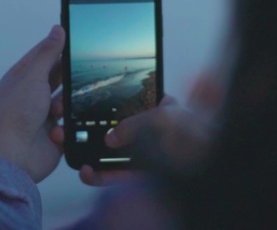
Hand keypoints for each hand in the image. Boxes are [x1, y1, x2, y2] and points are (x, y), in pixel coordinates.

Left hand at [0, 25, 64, 182]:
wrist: (12, 156)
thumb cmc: (14, 114)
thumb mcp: (32, 75)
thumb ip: (48, 53)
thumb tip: (57, 29)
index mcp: (21, 78)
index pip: (43, 55)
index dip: (58, 47)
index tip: (76, 38)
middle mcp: (31, 95)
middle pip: (58, 79)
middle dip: (67, 80)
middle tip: (79, 76)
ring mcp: (42, 116)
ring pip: (67, 102)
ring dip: (66, 105)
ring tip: (57, 112)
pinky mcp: (54, 135)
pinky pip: (71, 125)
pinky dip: (67, 126)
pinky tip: (57, 130)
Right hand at [51, 73, 221, 185]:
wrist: (211, 165)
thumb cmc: (197, 137)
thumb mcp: (162, 118)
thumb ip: (132, 123)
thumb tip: (111, 137)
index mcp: (159, 109)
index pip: (126, 100)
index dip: (103, 99)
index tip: (80, 99)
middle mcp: (150, 131)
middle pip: (111, 127)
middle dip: (86, 127)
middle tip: (65, 125)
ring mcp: (143, 154)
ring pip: (108, 152)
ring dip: (86, 151)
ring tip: (67, 145)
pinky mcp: (141, 177)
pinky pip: (114, 176)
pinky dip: (98, 175)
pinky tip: (87, 171)